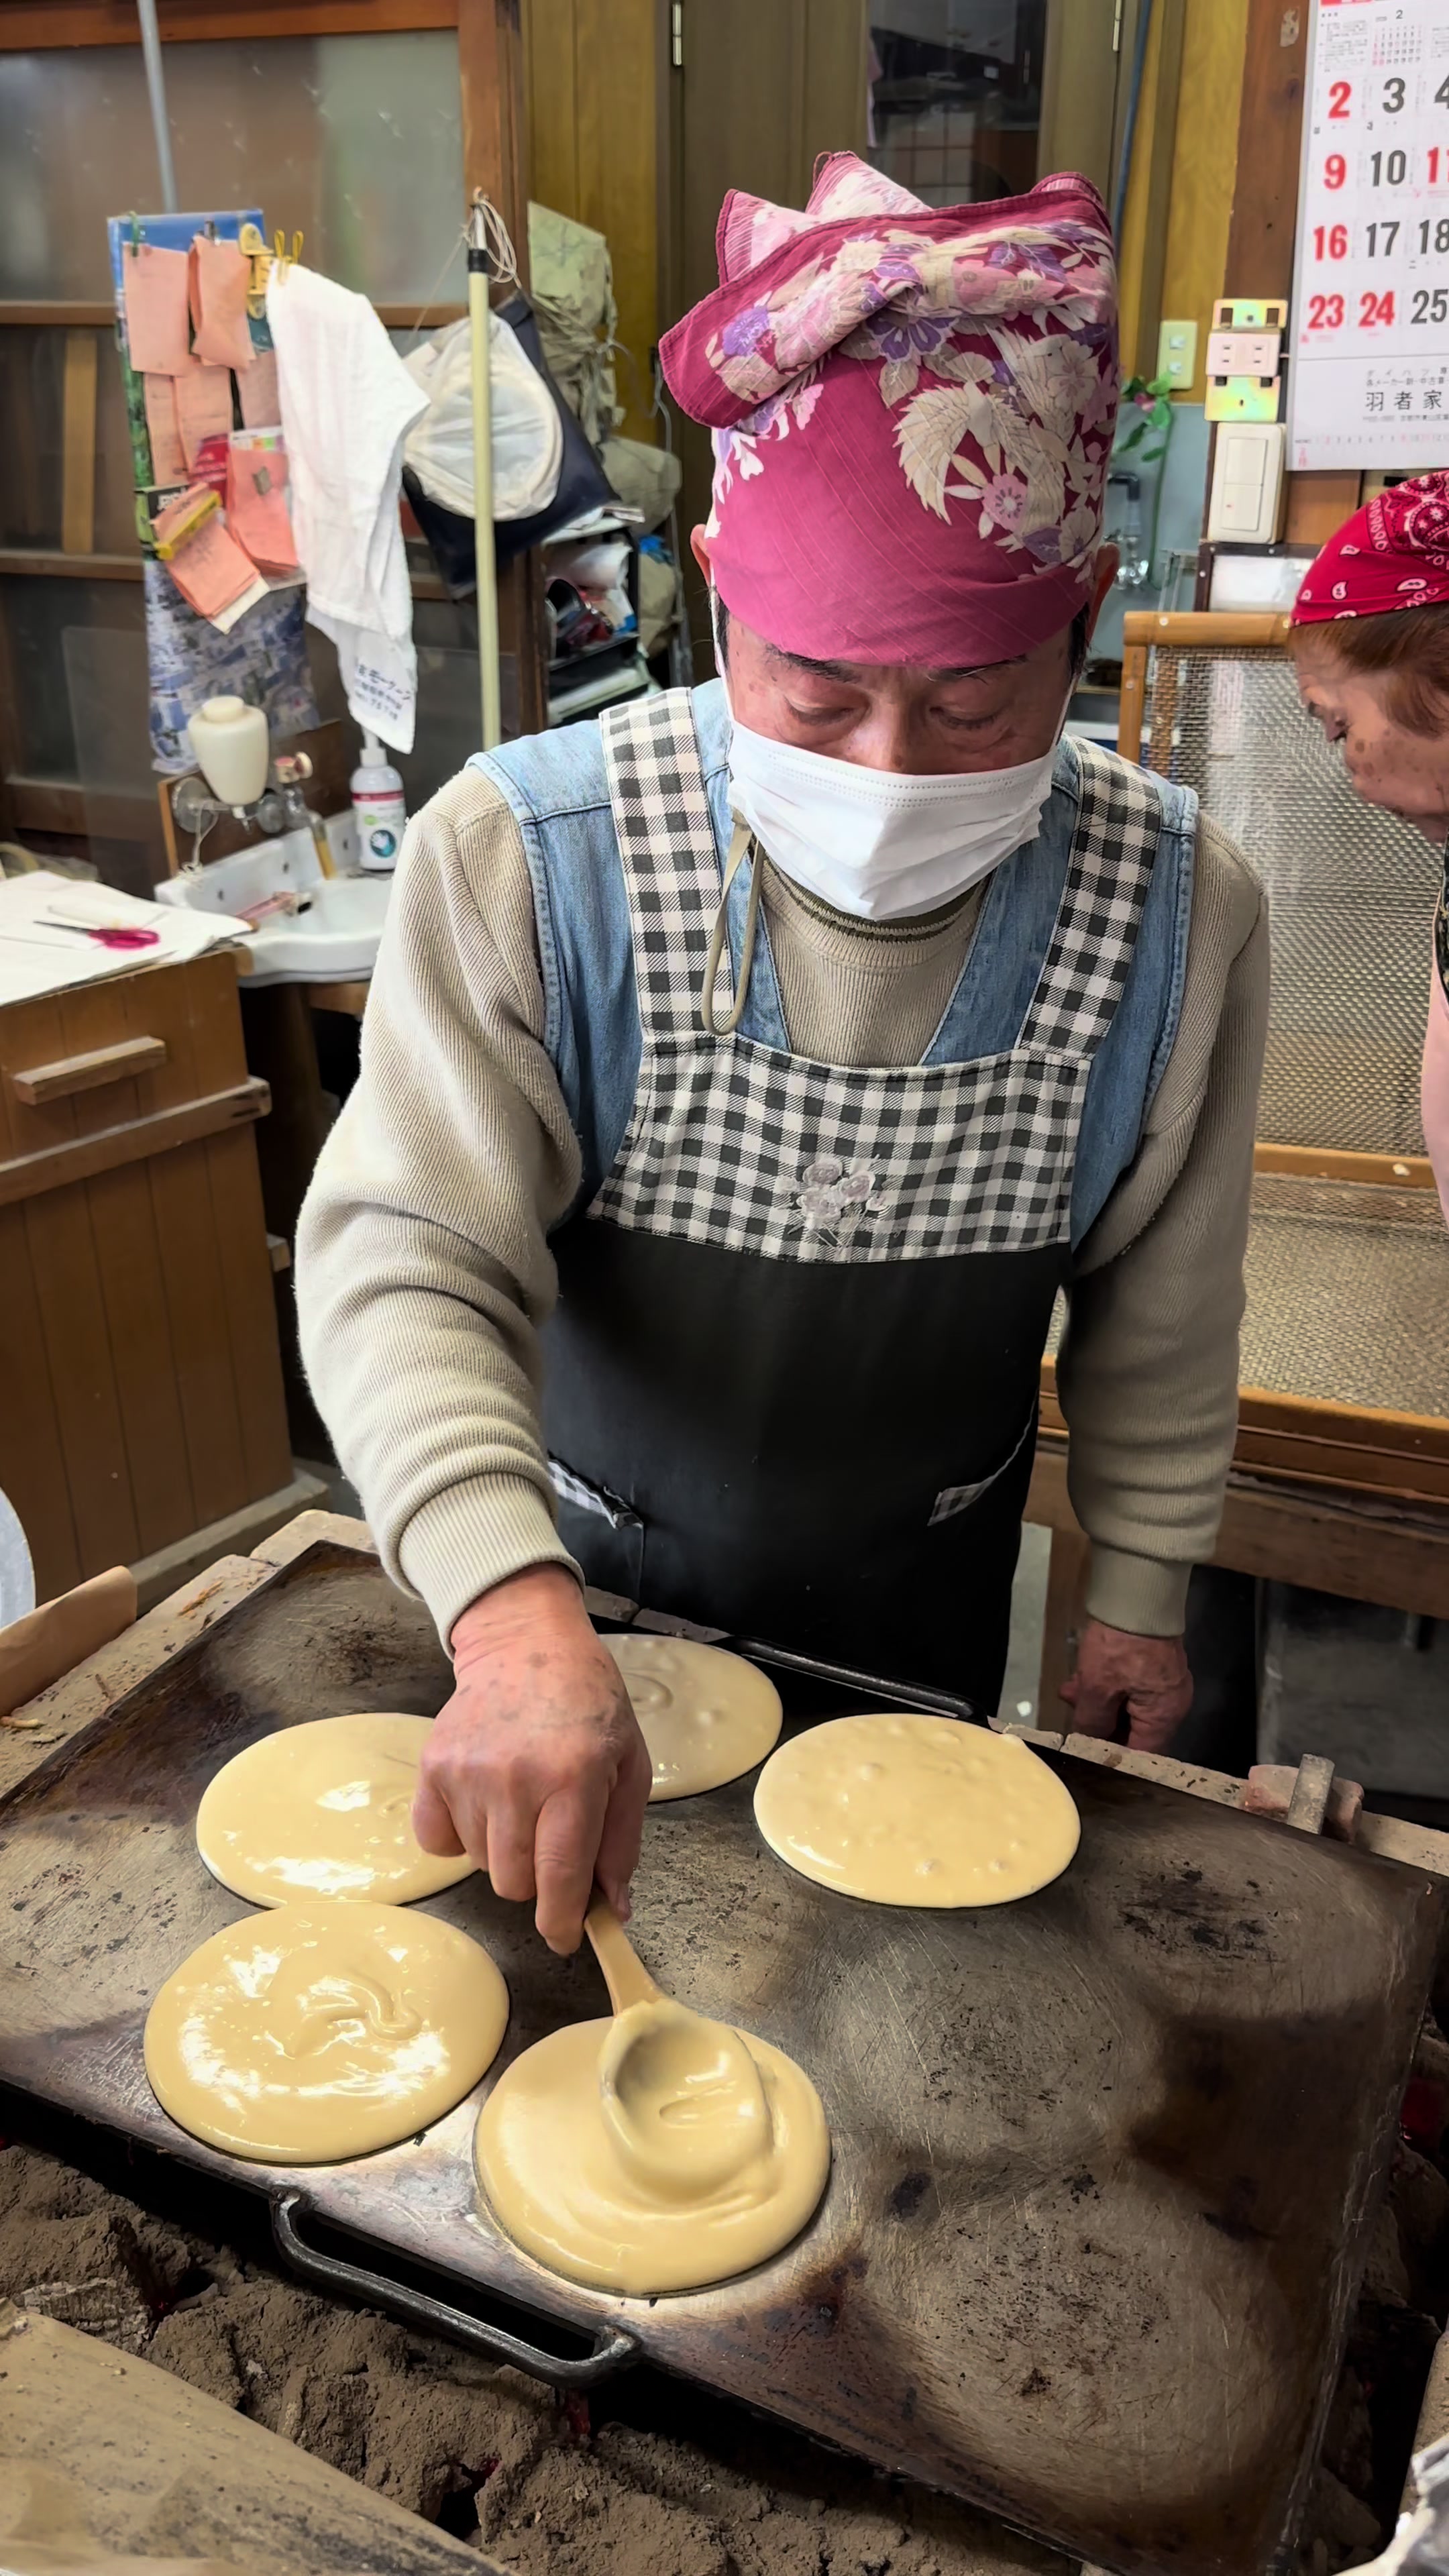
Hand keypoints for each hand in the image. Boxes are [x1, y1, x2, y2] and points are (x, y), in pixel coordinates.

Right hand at [413, 1565, 652, 1954]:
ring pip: (480, 1865)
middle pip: (515, 1883)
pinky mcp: (432, 1767)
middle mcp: (516, 1778)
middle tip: (550, 1838)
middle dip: (537, 1880)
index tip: (565, 1937)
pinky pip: (436, 1842)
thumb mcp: (630, 1766)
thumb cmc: (589, 1706)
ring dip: (503, 1852)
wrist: (526, 1647)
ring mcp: (467, 1773)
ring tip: (521, 1803)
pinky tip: (483, 1803)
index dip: (562, 1921)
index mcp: (574, 1778)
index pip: (561, 1877)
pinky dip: (459, 1837)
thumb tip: (612, 1910)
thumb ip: (621, 1843)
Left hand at [1058, 1617, 1191, 1752]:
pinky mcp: (1156, 1665)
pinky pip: (1132, 1687)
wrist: (1137, 1592)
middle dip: (1100, 1725)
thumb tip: (1088, 1742)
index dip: (1112, 1759)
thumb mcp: (1097, 1687)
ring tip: (1071, 1693)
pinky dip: (1109, 1687)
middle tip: (1073, 1717)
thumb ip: (1092, 1722)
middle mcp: (1172, 1703)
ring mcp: (1165, 1683)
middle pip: (1135, 1731)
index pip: (1141, 1755)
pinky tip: (1082, 1679)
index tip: (1087, 1755)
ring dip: (1100, 1703)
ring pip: (1130, 1706)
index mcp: (1165, 1715)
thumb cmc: (1120, 1643)